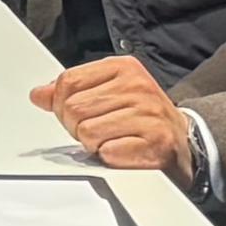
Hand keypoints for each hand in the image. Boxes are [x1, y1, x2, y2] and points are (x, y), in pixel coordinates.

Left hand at [31, 56, 191, 178]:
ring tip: (114, 140)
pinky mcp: (156, 142)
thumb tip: (38, 94)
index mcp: (124, 67)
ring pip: (87, 132)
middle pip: (73, 109)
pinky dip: (110, 157)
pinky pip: (108, 152)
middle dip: (77, 127)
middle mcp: (138, 86)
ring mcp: (148, 113)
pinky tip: (125, 152)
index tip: (77, 114)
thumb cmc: (144, 117)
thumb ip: (73, 91)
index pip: (67, 82)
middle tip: (99, 131)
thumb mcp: (110, 93)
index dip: (62, 104)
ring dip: (93, 145)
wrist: (186, 143)